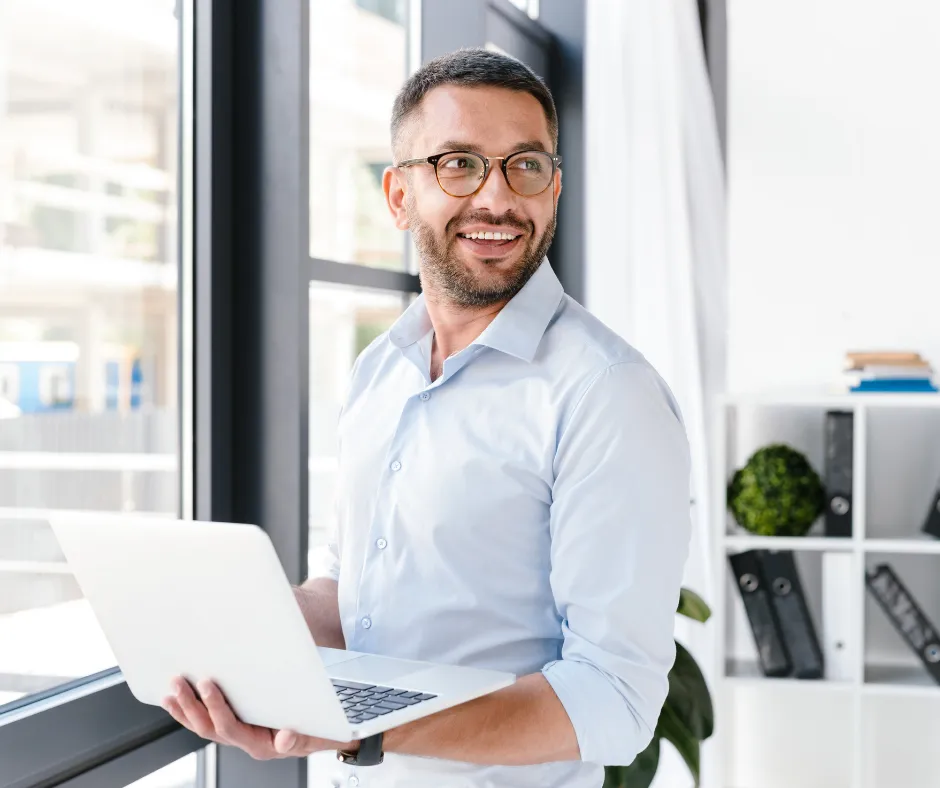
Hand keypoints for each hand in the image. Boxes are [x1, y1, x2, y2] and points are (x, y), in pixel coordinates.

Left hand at [162, 677, 356, 759]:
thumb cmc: (318, 733)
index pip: (230, 728)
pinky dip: (189, 712)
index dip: (216, 707)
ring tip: (172, 689)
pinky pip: (206, 723)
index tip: (207, 684)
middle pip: (209, 729)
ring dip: (185, 709)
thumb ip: (299, 738)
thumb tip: (284, 738)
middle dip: (192, 705)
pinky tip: (177, 700)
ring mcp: (237, 736)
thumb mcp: (315, 735)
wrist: (322, 737)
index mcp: (260, 745)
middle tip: (179, 683)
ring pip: (203, 727)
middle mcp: (245, 742)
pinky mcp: (234, 727)